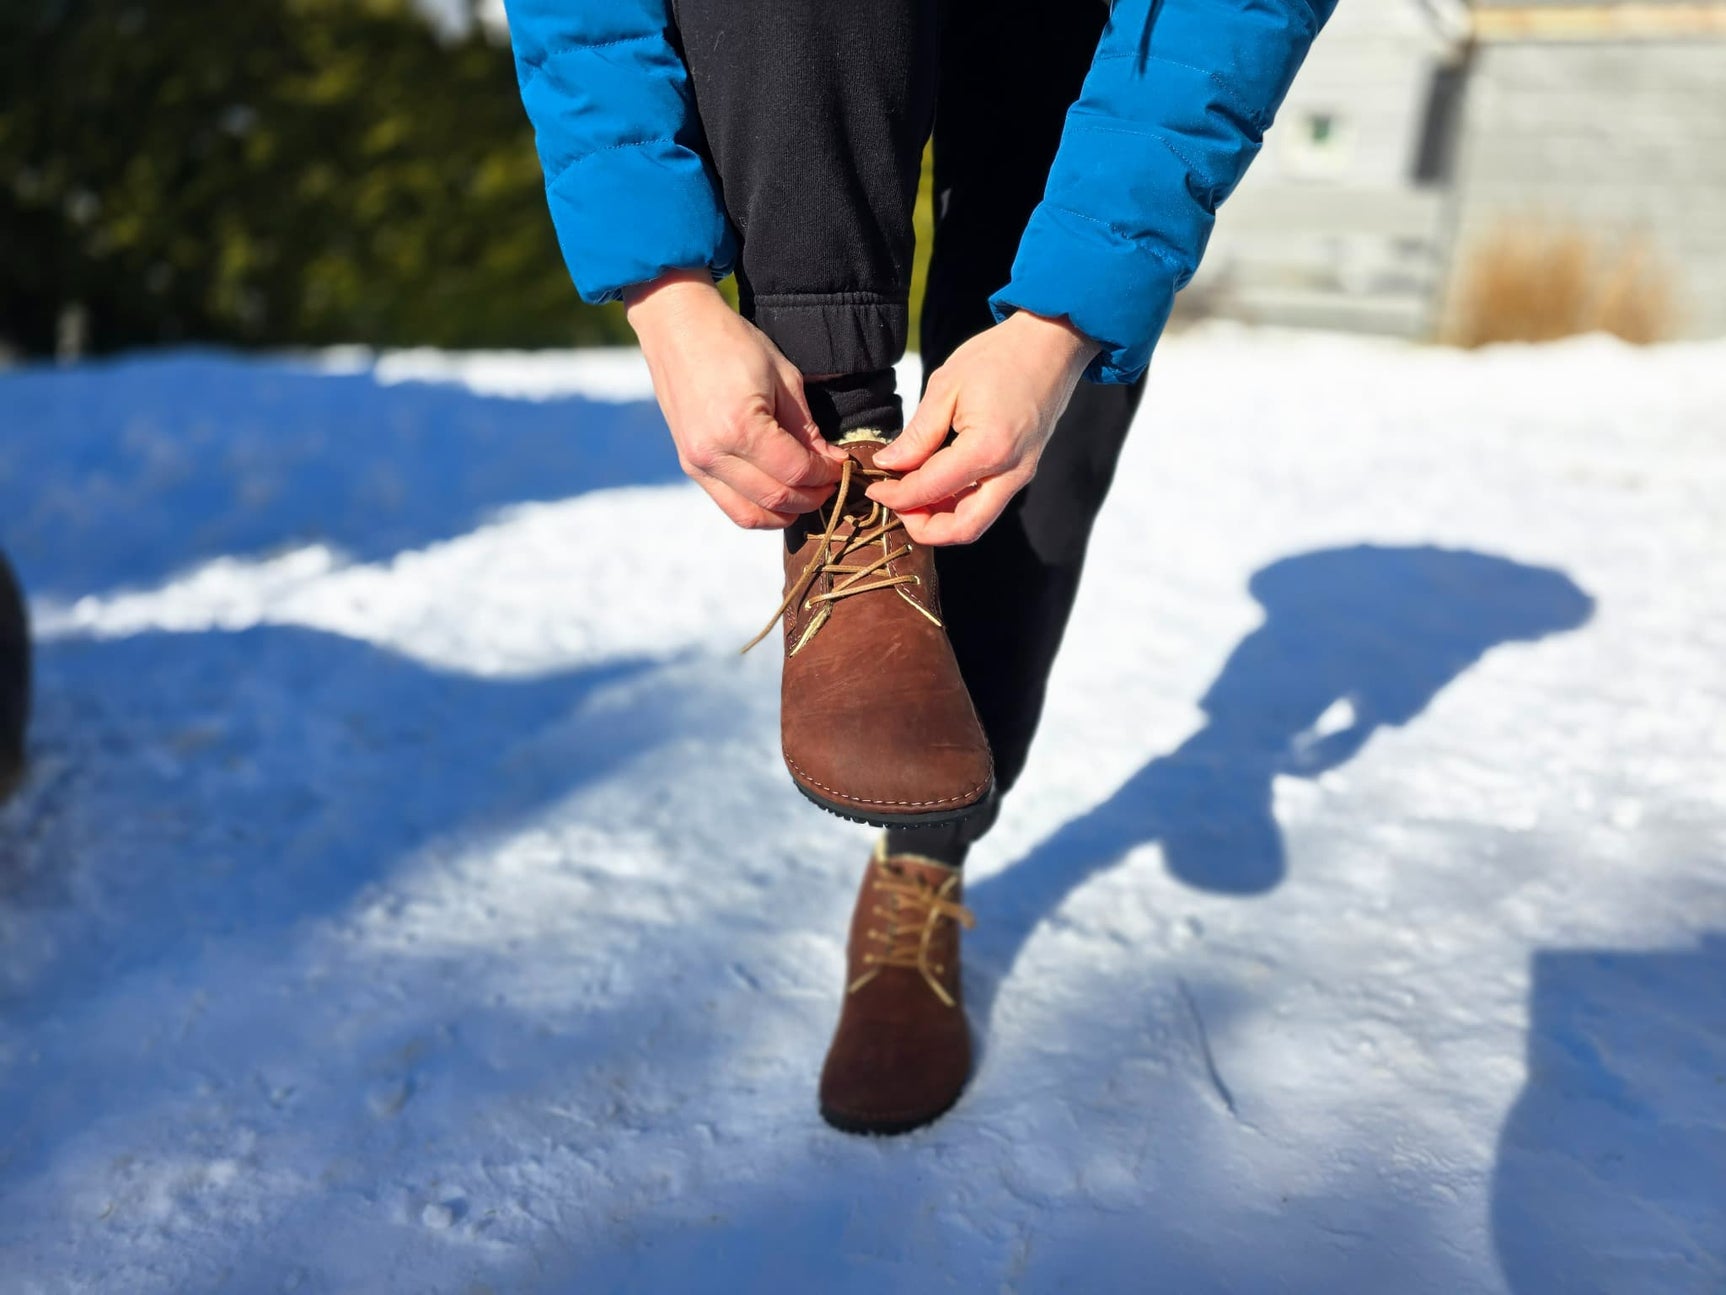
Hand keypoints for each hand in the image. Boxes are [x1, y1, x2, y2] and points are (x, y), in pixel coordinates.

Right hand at [627, 270, 847, 528]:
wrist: (677, 329)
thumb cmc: (733, 343)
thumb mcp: (783, 378)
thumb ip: (807, 429)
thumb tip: (831, 463)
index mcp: (740, 427)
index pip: (796, 472)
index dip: (827, 476)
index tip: (842, 467)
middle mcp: (714, 454)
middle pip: (776, 500)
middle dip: (812, 497)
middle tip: (831, 483)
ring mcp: (697, 464)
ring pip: (750, 515)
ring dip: (786, 512)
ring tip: (807, 493)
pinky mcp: (690, 465)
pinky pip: (729, 504)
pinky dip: (759, 507)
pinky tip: (779, 492)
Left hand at [868, 310, 1097, 544]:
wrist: (1053, 343)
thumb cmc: (1001, 355)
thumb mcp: (946, 386)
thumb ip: (917, 434)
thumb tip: (889, 465)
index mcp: (987, 448)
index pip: (930, 489)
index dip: (895, 496)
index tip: (873, 488)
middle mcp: (1010, 471)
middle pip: (962, 529)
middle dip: (923, 527)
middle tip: (896, 505)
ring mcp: (1022, 474)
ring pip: (977, 522)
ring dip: (941, 519)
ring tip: (912, 495)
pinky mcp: (1023, 470)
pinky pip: (988, 503)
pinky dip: (958, 505)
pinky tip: (936, 485)